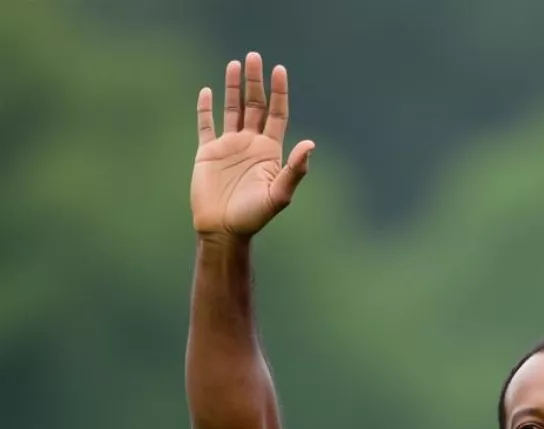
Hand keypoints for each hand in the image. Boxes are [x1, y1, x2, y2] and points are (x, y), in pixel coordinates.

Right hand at [192, 53, 314, 238]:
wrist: (223, 230)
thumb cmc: (253, 217)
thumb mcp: (278, 195)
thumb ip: (295, 170)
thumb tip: (311, 145)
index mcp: (270, 152)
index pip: (277, 114)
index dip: (279, 93)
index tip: (279, 69)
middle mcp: (251, 145)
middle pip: (255, 106)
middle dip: (256, 82)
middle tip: (255, 56)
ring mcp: (229, 147)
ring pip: (232, 109)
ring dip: (234, 87)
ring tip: (236, 64)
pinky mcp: (208, 152)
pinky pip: (206, 125)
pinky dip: (206, 108)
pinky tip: (208, 91)